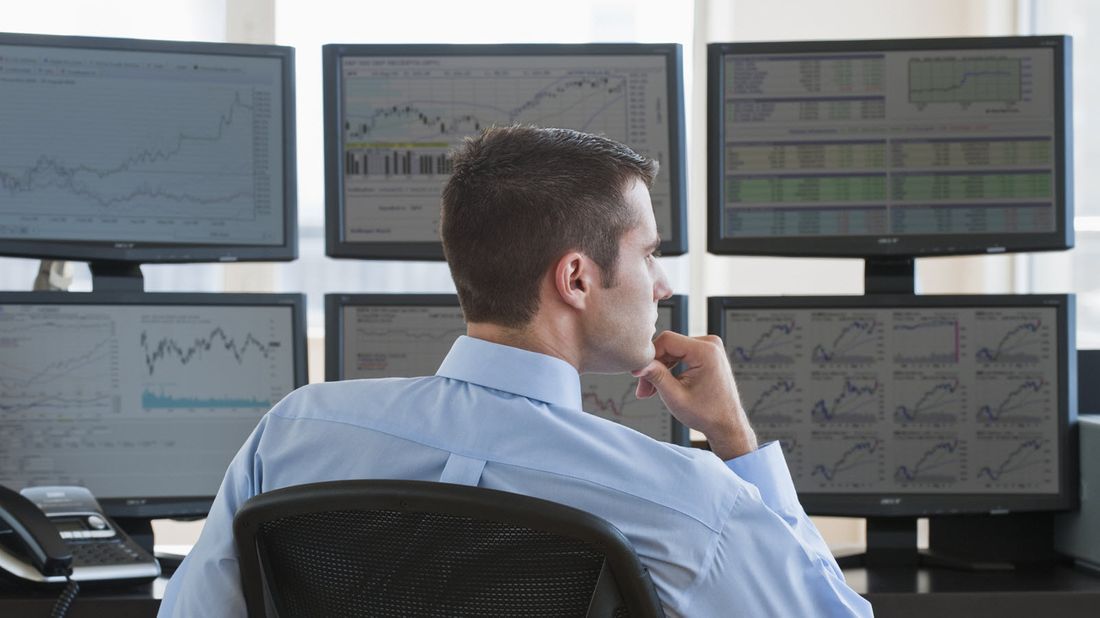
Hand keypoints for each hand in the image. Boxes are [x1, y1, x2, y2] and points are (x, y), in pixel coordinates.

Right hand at [632, 331, 756, 458]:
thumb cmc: (708, 414)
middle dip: (653, 367)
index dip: (649, 356)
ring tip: (651, 391)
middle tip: (643, 390)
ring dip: (659, 369)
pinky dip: (669, 369)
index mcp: (706, 351)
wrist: (727, 424)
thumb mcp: (676, 397)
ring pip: (672, 350)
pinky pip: (680, 354)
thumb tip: (637, 365)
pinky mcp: (707, 354)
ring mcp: (710, 348)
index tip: (638, 374)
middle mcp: (710, 344)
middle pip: (669, 345)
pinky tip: (662, 384)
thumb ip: (656, 376)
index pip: (667, 340)